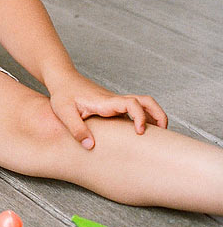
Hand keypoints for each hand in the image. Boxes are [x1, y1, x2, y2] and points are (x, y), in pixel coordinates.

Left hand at [47, 73, 167, 149]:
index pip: (132, 103)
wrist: (62, 79)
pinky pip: (135, 110)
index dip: (140, 116)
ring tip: (156, 138)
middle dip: (159, 115)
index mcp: (105, 102)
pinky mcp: (114, 106)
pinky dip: (144, 119)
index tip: (140, 131)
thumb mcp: (64, 112)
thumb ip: (76, 129)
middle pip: (147, 101)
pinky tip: (140, 135)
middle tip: (163, 135)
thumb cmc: (62, 94)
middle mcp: (115, 101)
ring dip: (154, 117)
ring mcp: (116, 103)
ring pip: (144, 105)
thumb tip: (90, 147)